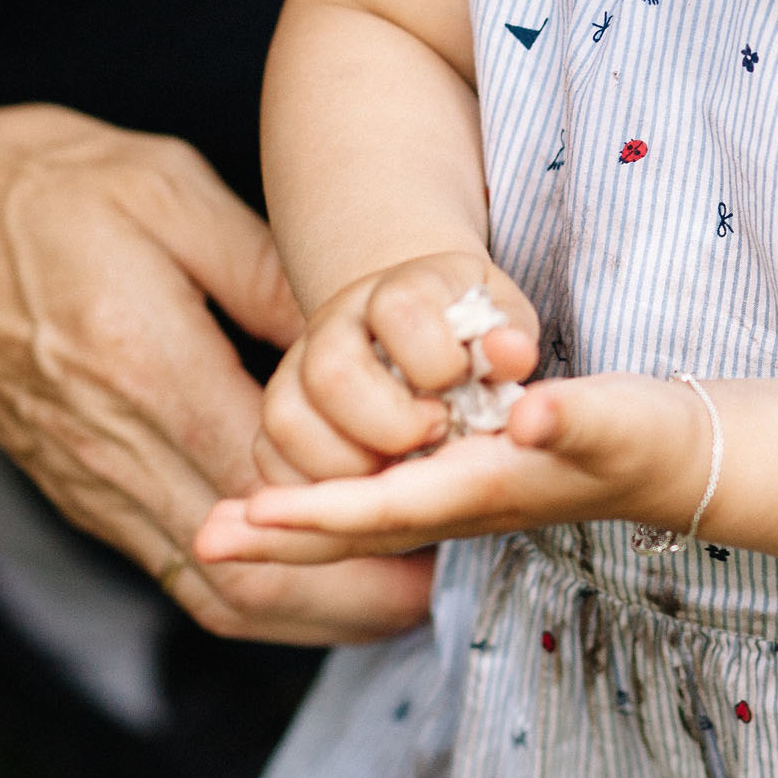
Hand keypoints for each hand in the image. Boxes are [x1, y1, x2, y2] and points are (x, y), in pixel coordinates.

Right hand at [0, 105, 429, 644]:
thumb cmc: (39, 190)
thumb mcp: (169, 192)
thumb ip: (270, 275)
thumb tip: (363, 339)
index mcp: (145, 369)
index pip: (271, 488)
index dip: (363, 513)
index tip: (439, 497)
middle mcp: (116, 450)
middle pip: (250, 575)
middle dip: (355, 597)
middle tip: (440, 573)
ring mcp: (96, 487)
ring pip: (217, 595)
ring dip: (314, 609)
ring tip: (398, 587)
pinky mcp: (86, 496)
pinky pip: (184, 576)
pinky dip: (260, 593)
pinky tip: (320, 572)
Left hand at [199, 372, 705, 563]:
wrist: (677, 463)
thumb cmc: (647, 436)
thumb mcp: (618, 418)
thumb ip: (576, 416)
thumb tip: (531, 416)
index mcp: (483, 490)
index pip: (381, 508)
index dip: (313, 512)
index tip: (248, 514)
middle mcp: (459, 507)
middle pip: (349, 531)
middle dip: (276, 537)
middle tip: (198, 537)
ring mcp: (456, 503)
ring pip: (354, 523)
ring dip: (286, 529)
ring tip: (219, 526)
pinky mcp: (461, 486)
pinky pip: (373, 509)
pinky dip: (321, 511)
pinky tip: (286, 503)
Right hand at [253, 253, 538, 486]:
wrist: (419, 325)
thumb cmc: (468, 334)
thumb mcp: (501, 324)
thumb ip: (508, 341)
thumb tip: (510, 353)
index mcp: (400, 289)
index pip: (400, 310)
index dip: (436, 360)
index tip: (460, 385)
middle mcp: (336, 323)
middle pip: (331, 372)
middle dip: (389, 425)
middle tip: (431, 436)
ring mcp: (297, 366)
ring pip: (286, 419)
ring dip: (347, 465)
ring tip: (394, 470)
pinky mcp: (281, 412)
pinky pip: (268, 457)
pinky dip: (310, 487)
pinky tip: (359, 487)